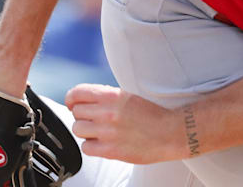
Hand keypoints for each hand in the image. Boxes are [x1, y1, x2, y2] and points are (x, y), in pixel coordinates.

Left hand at [65, 84, 184, 163]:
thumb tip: (84, 100)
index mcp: (112, 96)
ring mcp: (108, 132)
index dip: (72, 98)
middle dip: (82, 114)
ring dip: (85, 130)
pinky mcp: (110, 150)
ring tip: (98, 131)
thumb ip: (106, 97)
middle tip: (93, 118)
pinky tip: (102, 142)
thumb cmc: (152, 114)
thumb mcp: (128, 96)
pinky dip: (91, 145)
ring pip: (78, 129)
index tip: (72, 103)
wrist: (170, 132)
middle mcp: (108, 113)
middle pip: (76, 112)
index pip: (77, 93)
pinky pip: (86, 147)